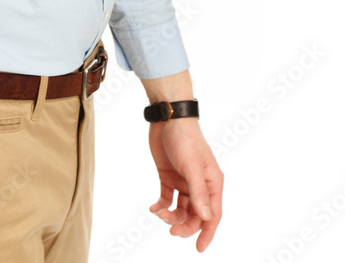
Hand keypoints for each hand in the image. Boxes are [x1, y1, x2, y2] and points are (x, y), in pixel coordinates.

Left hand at [147, 117, 223, 251]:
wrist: (167, 118)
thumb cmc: (185, 139)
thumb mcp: (192, 166)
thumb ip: (198, 193)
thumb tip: (205, 219)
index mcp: (212, 182)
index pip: (213, 214)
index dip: (207, 233)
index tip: (199, 249)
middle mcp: (200, 184)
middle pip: (196, 215)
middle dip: (184, 226)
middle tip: (171, 230)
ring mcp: (183, 181)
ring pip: (180, 209)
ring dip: (171, 216)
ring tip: (159, 214)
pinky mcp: (168, 177)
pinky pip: (166, 198)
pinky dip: (161, 206)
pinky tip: (153, 208)